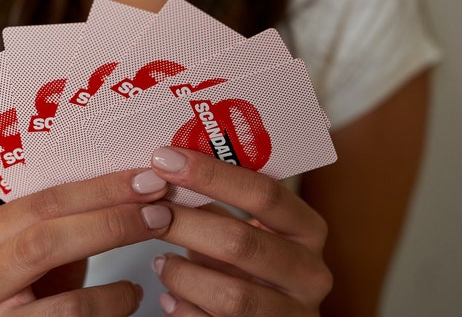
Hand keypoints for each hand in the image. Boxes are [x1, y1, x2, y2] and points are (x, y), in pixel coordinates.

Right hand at [0, 168, 170, 315]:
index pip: (39, 204)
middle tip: (159, 212)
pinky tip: (131, 294)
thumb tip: (136, 177)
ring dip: (118, 283)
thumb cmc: (42, 281)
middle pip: (45, 243)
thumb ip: (70, 211)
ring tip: (148, 255)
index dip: (98, 190)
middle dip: (111, 222)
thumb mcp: (46, 239)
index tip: (147, 180)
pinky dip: (113, 305)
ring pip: (66, 300)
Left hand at [149, 147, 332, 315]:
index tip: (167, 159)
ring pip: (232, 296)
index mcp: (308, 229)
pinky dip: (186, 311)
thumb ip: (221, 202)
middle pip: (242, 242)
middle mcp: (310, 272)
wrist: (274, 316)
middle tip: (151, 212)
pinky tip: (170, 297)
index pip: (265, 193)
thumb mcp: (252, 228)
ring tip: (160, 261)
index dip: (212, 175)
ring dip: (184, 275)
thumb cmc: (256, 264)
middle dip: (187, 224)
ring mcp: (293, 314)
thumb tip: (167, 166)